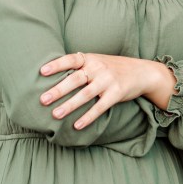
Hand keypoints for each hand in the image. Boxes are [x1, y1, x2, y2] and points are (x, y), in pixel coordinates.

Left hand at [39, 52, 172, 130]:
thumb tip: (53, 75)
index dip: (56, 65)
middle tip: (43, 99)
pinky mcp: (116, 93)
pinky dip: (88, 116)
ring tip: (55, 114)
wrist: (141, 72)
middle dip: (58, 90)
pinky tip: (77, 125)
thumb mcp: (96, 61)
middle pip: (75, 79)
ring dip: (69, 105)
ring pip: (85, 94)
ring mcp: (108, 80)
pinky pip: (100, 107)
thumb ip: (80, 66)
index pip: (71, 59)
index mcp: (90, 58)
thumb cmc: (112, 67)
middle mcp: (98, 68)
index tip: (41, 72)